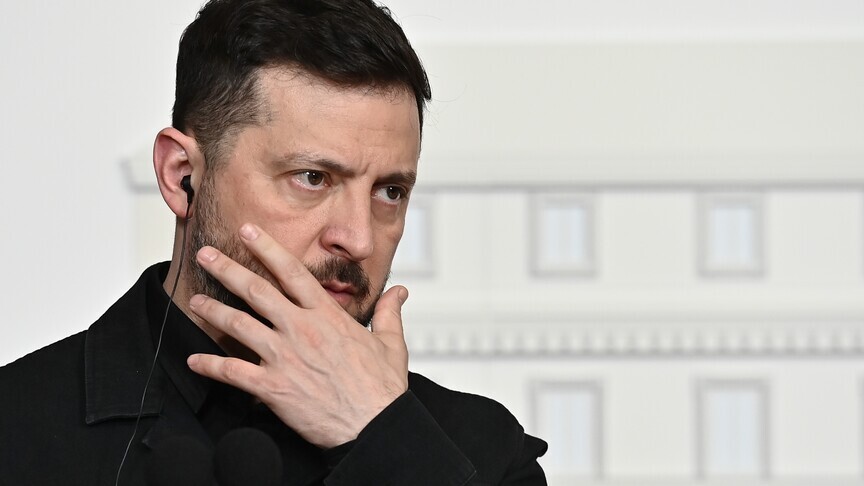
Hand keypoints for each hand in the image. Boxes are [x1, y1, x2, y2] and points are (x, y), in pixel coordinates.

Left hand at [186, 223, 408, 447]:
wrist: (374, 426)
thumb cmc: (381, 388)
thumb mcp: (391, 344)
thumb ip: (390, 313)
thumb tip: (399, 291)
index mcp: (327, 316)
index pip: (292, 272)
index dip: (267, 248)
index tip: (248, 232)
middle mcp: (301, 330)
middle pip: (257, 291)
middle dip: (227, 269)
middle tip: (206, 255)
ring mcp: (284, 358)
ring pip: (239, 325)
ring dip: (213, 311)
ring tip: (195, 301)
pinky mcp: (273, 387)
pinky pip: (232, 372)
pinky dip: (210, 365)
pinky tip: (194, 360)